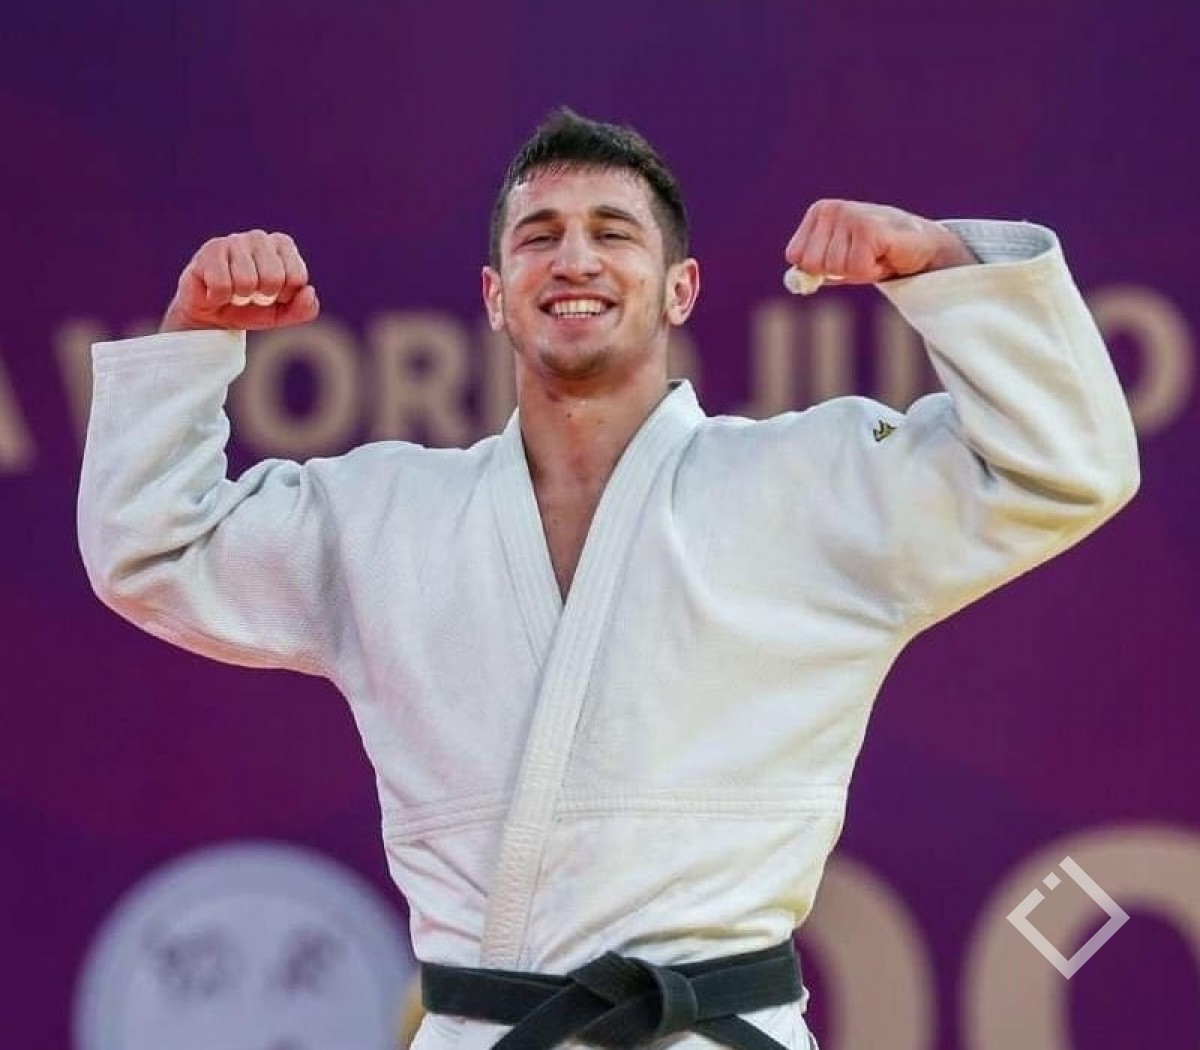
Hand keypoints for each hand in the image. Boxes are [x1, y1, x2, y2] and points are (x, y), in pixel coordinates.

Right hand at [161, 230, 318, 332]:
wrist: (212, 316)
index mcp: (282, 245)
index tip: (274, 295)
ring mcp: (233, 241)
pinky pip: (222, 285)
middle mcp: (259, 237)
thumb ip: (305, 309)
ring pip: (246, 281)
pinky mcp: (209, 251)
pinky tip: (216, 292)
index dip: (285, 296)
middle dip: (263, 296)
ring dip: (240, 297)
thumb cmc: (252, 308)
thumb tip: (308, 291)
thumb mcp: (283, 313)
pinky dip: (220, 297)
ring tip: (234, 292)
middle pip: (273, 277)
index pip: (297, 277)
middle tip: (252, 295)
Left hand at [785, 200, 974, 285]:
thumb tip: (793, 281)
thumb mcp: (837, 263)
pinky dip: (872, 271)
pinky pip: (857, 268)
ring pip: (836, 268)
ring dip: (859, 270)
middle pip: (813, 264)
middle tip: (863, 256)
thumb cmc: (877, 255)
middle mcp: (833, 208)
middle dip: (839, 270)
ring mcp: (851, 215)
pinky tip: (886, 254)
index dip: (821, 268)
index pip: (795, 256)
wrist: (922, 247)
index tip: (844, 257)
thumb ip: (812, 272)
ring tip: (876, 254)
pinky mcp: (870, 228)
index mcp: (820, 211)